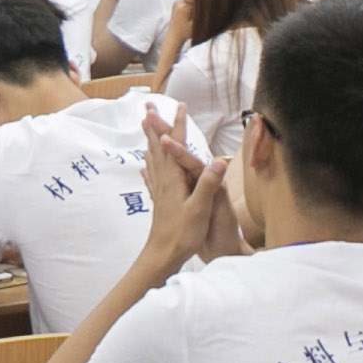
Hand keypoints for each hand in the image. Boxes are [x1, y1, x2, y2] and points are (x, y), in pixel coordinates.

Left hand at [135, 119, 224, 276]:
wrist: (162, 256)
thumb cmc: (182, 235)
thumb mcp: (199, 210)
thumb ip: (207, 185)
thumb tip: (218, 161)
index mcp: (174, 180)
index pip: (176, 146)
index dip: (178, 126)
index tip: (180, 107)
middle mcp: (163, 181)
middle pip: (158, 147)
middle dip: (156, 126)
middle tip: (148, 107)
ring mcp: (159, 190)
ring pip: (153, 159)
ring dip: (150, 141)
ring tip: (145, 129)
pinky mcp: (158, 201)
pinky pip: (153, 176)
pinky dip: (149, 166)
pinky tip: (144, 166)